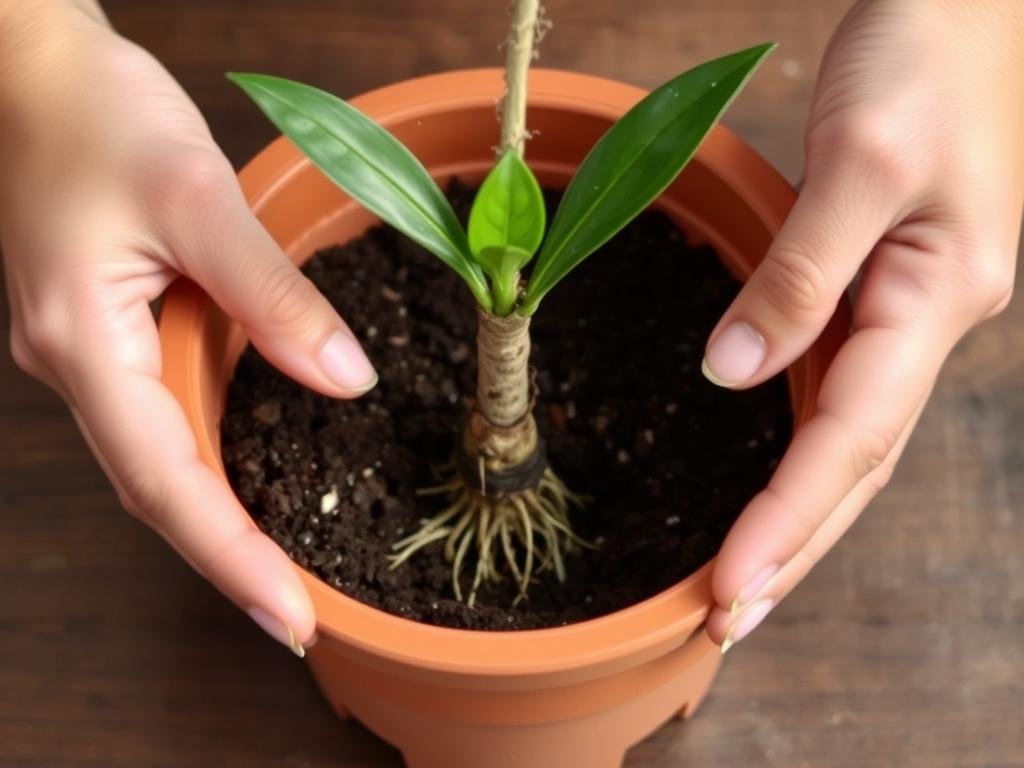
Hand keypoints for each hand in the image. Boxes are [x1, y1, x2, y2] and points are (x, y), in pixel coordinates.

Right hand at [1, 2, 376, 653]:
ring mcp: (91, 353)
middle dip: (231, 555)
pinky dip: (216, 453)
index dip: (231, 557)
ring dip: (225, 513)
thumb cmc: (99, 118)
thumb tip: (345, 378)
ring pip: (163, 454)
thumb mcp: (198, 199)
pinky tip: (260, 476)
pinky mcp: (112, 333)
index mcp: (84, 345)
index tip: (290, 619)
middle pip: (161, 485)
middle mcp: (79, 367)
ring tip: (288, 568)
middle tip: (300, 615)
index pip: (166, 481)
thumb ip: (272, 295)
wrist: (38, 72)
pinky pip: (167, 409)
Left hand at [703, 0, 1022, 649]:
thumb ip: (800, 274)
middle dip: (793, 550)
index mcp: (937, 299)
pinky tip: (771, 493)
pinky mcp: (881, 294)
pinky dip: (800, 456)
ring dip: (796, 520)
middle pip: (855, 465)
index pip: (851, 438)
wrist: (963, 8)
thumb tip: (733, 372)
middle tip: (725, 625)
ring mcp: (908, 314)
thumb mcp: (860, 161)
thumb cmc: (925, 64)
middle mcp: (928, 324)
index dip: (788, 520)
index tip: (728, 589)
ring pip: (849, 443)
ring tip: (741, 588)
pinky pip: (838, 394)